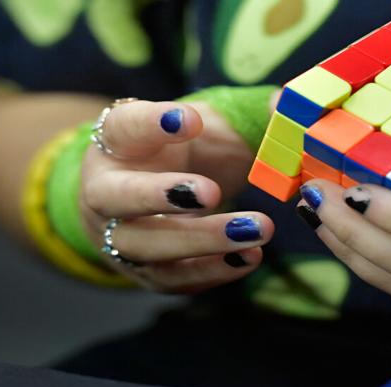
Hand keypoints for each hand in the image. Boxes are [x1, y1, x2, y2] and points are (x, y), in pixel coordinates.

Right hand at [79, 99, 274, 292]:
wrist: (154, 204)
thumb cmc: (182, 156)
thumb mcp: (206, 127)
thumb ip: (245, 113)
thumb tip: (286, 103)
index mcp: (115, 144)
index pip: (123, 126)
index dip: (153, 123)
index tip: (192, 119)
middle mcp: (104, 191)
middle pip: (119, 197)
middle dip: (164, 196)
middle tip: (212, 192)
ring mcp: (118, 237)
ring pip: (147, 246)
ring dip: (202, 241)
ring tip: (256, 229)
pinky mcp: (144, 273)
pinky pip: (173, 279)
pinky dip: (212, 271)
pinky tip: (250, 257)